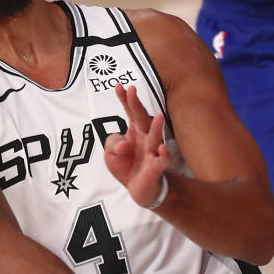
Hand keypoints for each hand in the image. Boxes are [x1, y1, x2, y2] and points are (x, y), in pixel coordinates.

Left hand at [104, 82, 171, 207]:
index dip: (125, 99)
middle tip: (132, 89)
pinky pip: (162, 159)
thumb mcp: (110, 153)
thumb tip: (125, 144)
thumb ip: (112, 143)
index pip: (129, 111)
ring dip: (156, 127)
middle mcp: (144, 137)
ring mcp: (152, 151)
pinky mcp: (156, 166)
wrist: (137, 187)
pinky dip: (163, 154)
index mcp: (134, 130)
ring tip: (158, 116)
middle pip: (142, 118)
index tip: (119, 85)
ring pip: (155, 137)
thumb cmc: (126, 165)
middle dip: (136, 104)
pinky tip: (162, 149)